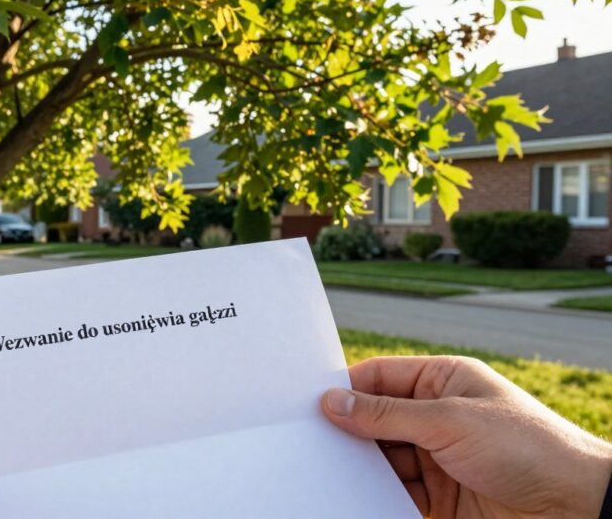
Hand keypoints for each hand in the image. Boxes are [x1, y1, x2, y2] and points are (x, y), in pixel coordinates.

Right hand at [321, 356, 611, 518]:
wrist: (576, 509)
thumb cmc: (528, 447)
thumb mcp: (449, 421)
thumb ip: (386, 414)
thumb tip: (332, 402)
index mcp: (444, 381)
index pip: (381, 377)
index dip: (346, 388)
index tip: (308, 403)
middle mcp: (438, 417)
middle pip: (375, 420)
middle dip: (347, 431)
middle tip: (307, 440)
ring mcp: (438, 459)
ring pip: (381, 459)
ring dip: (357, 467)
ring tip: (324, 472)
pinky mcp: (440, 499)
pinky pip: (395, 493)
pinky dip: (374, 496)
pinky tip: (352, 497)